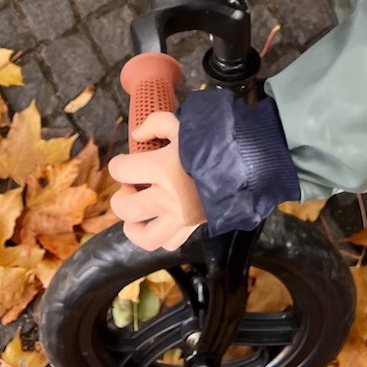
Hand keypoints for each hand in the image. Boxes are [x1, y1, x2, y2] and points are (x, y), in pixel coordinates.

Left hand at [108, 112, 206, 251]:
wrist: (249, 161)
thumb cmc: (214, 139)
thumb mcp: (183, 123)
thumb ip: (155, 123)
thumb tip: (136, 134)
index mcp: (163, 168)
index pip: (121, 170)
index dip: (118, 164)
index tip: (125, 161)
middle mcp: (168, 197)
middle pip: (126, 208)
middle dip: (120, 197)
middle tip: (131, 186)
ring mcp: (180, 217)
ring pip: (143, 236)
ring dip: (133, 226)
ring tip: (138, 213)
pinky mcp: (192, 227)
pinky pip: (169, 243)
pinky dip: (159, 236)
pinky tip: (159, 220)